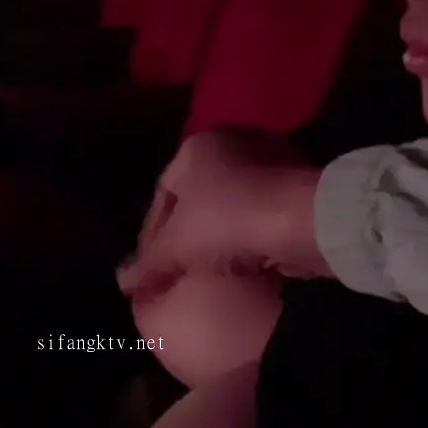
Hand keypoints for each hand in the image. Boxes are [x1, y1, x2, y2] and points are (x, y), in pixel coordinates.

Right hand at [117, 128, 330, 299]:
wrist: (304, 220)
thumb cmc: (228, 221)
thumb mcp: (176, 246)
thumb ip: (149, 263)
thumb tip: (122, 284)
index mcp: (196, 146)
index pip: (161, 194)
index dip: (150, 237)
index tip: (149, 270)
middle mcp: (234, 144)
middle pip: (198, 200)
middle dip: (187, 238)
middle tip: (178, 274)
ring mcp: (271, 163)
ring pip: (233, 211)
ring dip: (221, 241)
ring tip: (210, 276)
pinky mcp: (299, 189)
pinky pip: (263, 219)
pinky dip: (251, 242)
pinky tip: (246, 269)